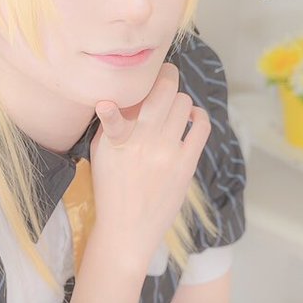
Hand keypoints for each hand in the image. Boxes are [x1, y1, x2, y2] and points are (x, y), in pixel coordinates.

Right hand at [89, 62, 210, 265]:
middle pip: (165, 91)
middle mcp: (143, 141)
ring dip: (179, 101)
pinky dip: (198, 116)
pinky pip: (201, 126)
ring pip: (184, 104)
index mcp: (117, 137)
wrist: (127, 230)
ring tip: (172, 108)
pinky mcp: (185, 164)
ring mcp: (167, 152)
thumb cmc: (110, 190)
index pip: (129, 96)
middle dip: (166, 80)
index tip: (144, 72)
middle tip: (163, 81)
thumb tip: (125, 96)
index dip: (143, 77)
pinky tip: (191, 118)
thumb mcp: (101, 154)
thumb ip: (112, 124)